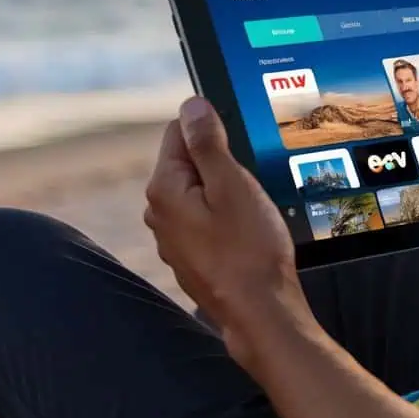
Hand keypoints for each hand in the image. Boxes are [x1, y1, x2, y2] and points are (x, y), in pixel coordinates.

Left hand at [144, 97, 316, 370]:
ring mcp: (172, 238)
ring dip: (225, 193)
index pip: (178, 132)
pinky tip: (248, 234)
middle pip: (188, 163)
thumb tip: (192, 105)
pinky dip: (225, 220)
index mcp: (164, 188)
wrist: (260, 313)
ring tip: (254, 211)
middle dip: (221, 164)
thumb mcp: (233, 185)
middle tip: (252, 183)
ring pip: (199, 193)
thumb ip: (208, 142)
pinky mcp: (190, 258)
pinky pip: (205, 221)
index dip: (214, 132)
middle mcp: (158, 213)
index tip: (242, 150)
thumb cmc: (250, 248)